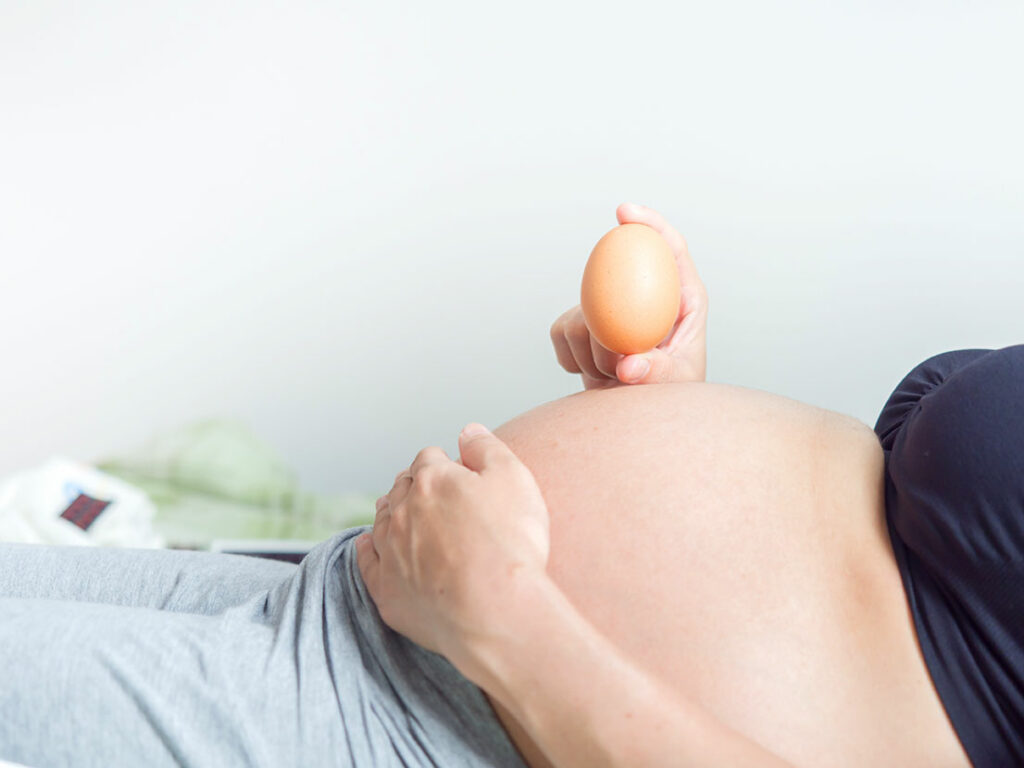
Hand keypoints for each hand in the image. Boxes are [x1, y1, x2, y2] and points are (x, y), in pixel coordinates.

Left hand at [356, 423, 549, 671]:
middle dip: (416, 486)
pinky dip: (368, 550)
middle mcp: (403, 511)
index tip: (455, 474)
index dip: (444, 464)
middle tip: (431, 495)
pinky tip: (370, 546)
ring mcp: (390, 552)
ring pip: (381, 521)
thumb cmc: (510, 543)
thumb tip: (468, 431)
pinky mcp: (387, 590)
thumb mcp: (514, 478)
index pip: (430, 459)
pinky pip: (367, 562)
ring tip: (401, 515)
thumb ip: (487, 448)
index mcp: (433, 480)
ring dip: (391, 514)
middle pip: (403, 488)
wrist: (496, 610)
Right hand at [551, 202, 707, 388]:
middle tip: (616, 363)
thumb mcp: (678, 385)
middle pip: (611, 280)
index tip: (623, 214)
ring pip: (579, 315)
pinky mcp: (579, 327)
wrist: (642, 415)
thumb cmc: (674, 395)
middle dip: (607, 328)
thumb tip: (627, 366)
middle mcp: (642, 296)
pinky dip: (571, 359)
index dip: (648, 223)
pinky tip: (591, 373)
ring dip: (591, 355)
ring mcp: (606, 309)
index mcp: (680, 298)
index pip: (668, 247)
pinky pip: (560, 333)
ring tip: (613, 376)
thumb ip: (659, 374)